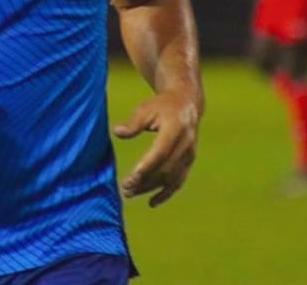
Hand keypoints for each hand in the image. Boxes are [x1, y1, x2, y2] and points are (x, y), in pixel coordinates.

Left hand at [113, 90, 199, 207]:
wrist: (186, 104)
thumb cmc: (161, 106)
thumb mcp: (146, 109)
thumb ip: (133, 123)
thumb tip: (117, 132)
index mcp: (176, 128)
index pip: (161, 152)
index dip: (147, 166)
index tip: (132, 177)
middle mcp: (186, 144)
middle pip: (165, 168)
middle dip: (146, 181)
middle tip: (125, 189)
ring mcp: (189, 155)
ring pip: (171, 178)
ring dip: (151, 188)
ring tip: (130, 194)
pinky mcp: (189, 162)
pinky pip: (178, 182)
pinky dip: (166, 194)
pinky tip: (152, 203)